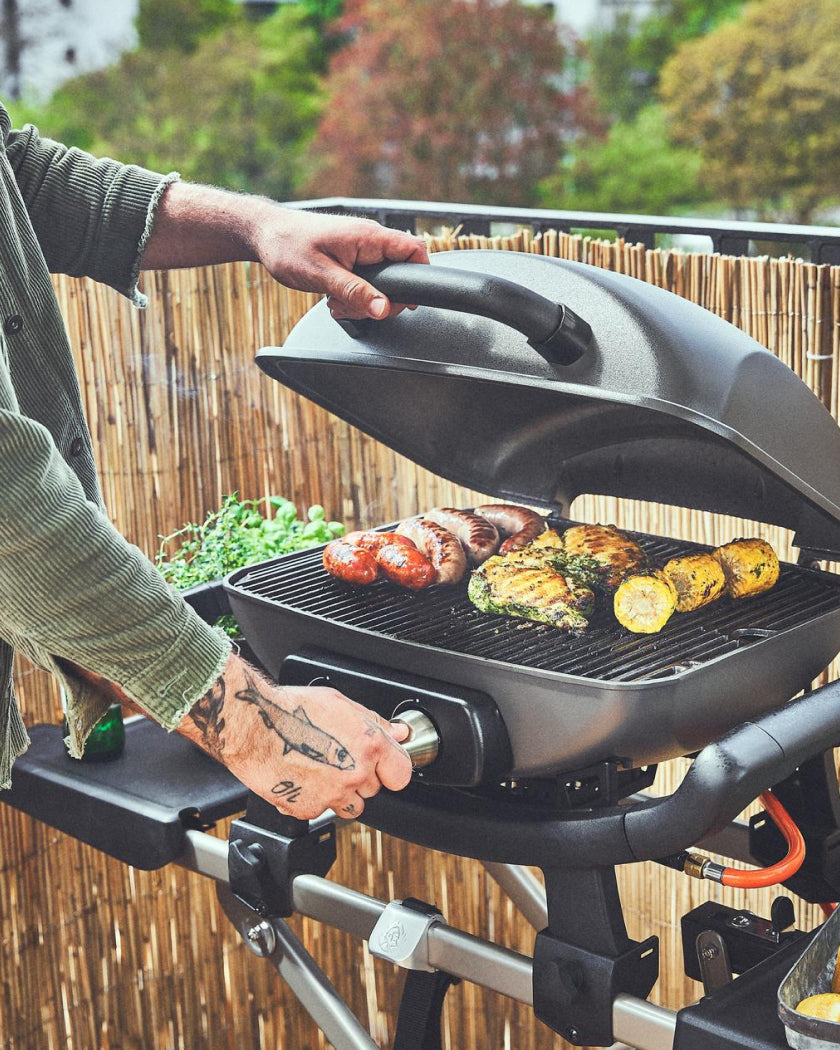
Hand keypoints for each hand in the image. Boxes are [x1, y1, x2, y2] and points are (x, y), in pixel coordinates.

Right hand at [178, 652, 412, 819]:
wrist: (252, 727)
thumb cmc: (292, 709)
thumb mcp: (340, 703)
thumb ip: (375, 722)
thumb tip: (398, 732)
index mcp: (369, 745)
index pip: (402, 773)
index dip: (392, 768)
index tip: (384, 765)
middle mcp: (354, 773)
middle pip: (374, 789)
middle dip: (360, 777)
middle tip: (338, 757)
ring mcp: (332, 795)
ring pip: (351, 806)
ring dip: (341, 793)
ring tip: (320, 769)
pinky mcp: (308, 809)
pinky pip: (320, 811)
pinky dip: (312, 800)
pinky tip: (301, 778)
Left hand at [253, 208, 428, 320]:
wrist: (265, 235)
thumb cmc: (287, 246)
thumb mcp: (321, 275)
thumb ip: (355, 292)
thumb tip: (383, 309)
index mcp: (367, 237)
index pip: (415, 249)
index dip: (420, 275)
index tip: (407, 300)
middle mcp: (369, 239)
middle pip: (400, 273)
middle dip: (381, 299)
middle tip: (354, 305)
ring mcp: (361, 248)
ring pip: (381, 283)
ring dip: (362, 300)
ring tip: (336, 300)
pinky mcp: (352, 257)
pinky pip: (366, 281)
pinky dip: (353, 295)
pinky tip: (334, 297)